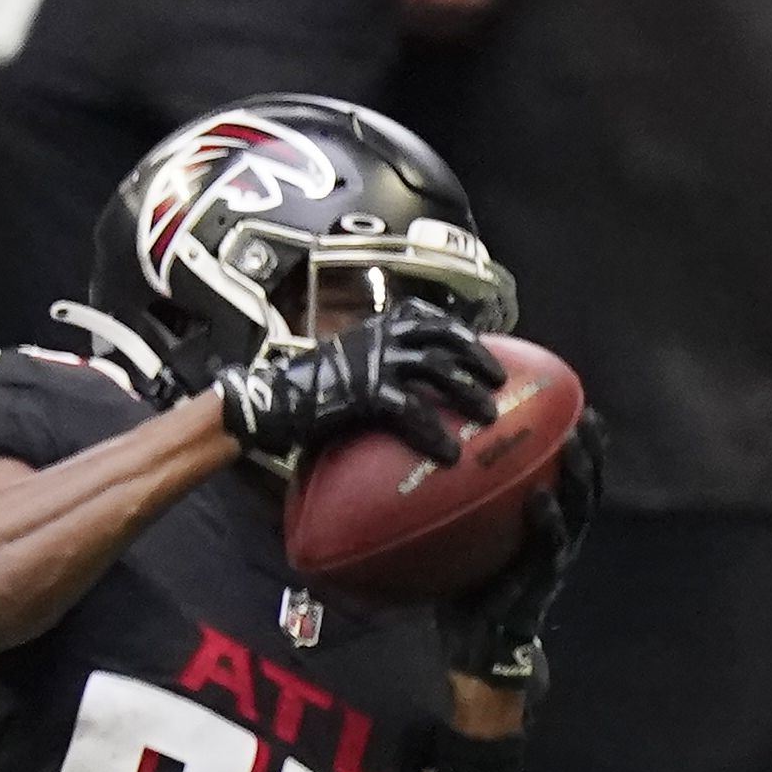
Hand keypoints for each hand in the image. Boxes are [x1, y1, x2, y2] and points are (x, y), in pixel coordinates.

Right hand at [212, 298, 503, 464]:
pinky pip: (412, 410)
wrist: (274, 400)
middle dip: (477, 356)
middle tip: (498, 381)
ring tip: (488, 416)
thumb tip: (400, 385)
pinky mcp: (368, 390)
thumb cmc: (308, 388)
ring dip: (467, 393)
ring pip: (437, 369)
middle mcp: (382, 335)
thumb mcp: (349, 361)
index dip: (460, 331)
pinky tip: (448, 454)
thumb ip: (376, 363)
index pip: (430, 316)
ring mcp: (376, 360)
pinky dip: (434, 433)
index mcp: (379, 324)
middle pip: (445, 337)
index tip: (479, 346)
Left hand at [448, 407, 605, 689]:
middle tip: (584, 414)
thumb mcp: (472, 533)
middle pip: (586, 486)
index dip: (583, 443)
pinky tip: (540, 499)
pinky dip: (547, 522)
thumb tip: (432, 451)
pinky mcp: (541, 583)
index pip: (572, 477)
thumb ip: (468, 499)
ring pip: (578, 511)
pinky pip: (550, 548)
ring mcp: (555, 560)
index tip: (578, 403)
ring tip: (572, 444)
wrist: (476, 639)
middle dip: (591, 450)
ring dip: (578, 476)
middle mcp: (561, 538)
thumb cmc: (468, 580)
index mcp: (550, 523)